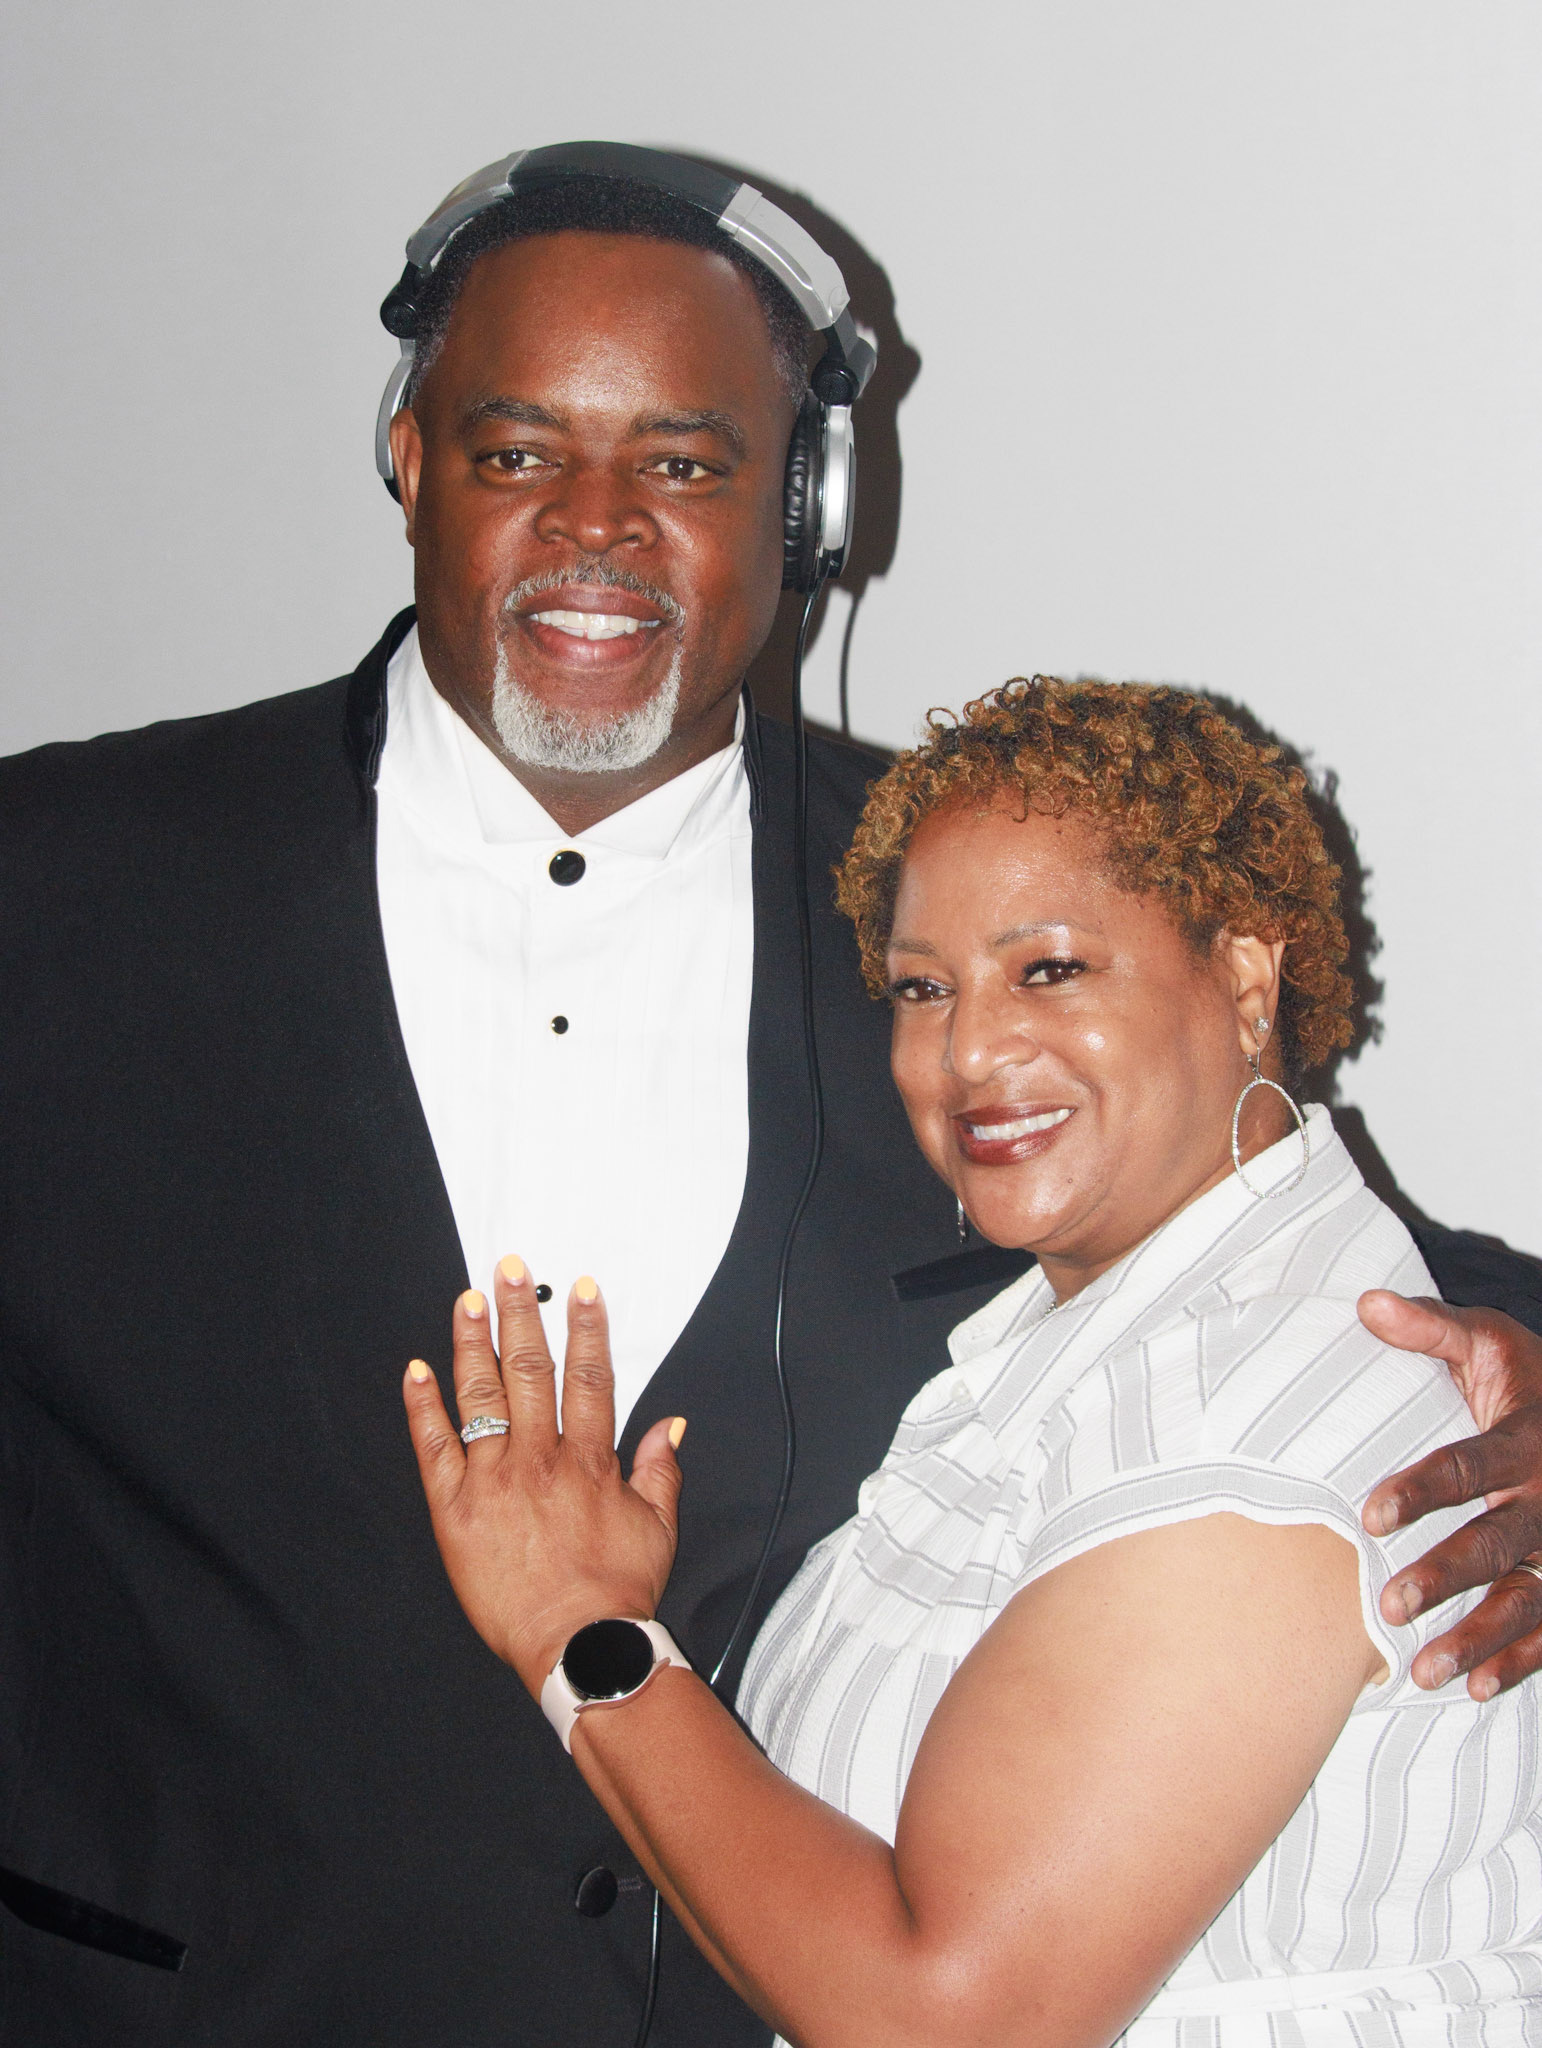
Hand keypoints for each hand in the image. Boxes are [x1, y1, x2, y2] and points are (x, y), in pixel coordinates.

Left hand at [403, 1257, 684, 1697]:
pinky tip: (416, 1369)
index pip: (589, 1376)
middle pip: (530, 1370)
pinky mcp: (454, 1509)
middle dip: (521, 1314)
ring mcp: (494, 1481)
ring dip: (473, 1342)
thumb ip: (660, 1469)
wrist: (577, 1646)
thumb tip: (670, 1425)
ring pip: (482, 1396)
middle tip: (512, 1269)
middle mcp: (540, 1459)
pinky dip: (423, 1407)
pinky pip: (434, 1447)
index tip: (581, 1288)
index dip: (586, 1328)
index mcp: (589, 1461)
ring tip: (468, 1299)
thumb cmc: (617, 1593)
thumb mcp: (657, 1527)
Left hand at [1359, 1290, 1541, 1697]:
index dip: (1421, 1490)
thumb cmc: (1531, 1380)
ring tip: (1425, 1671)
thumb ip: (1431, 1327)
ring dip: (1479, 1638)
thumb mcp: (1490, 1341)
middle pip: (1497, 1544)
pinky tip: (1476, 1689)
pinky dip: (1519, 1662)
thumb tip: (1365, 1303)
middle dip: (1446, 1576)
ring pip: (1527, 1599)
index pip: (1469, 1466)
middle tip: (1392, 1603)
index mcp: (1527, 1438)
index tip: (1370, 1514)